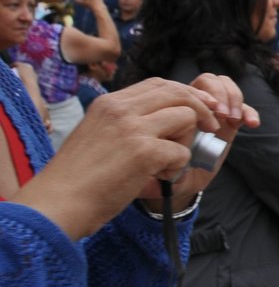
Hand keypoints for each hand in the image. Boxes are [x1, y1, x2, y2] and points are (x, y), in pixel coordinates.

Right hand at [15, 77, 255, 239]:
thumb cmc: (78, 177)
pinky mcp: (144, 151)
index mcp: (109, 103)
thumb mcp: (96, 134)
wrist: (58, 203)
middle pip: (178, 93)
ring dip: (186, 142)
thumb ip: (123, 121)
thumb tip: (163, 115)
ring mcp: (132, 128)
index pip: (158, 84)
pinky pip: (183, 151)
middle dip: (203, 109)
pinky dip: (178, 167)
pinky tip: (159, 177)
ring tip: (166, 163)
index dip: (187, 93)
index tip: (204, 106)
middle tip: (213, 127)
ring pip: (186, 118)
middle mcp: (121, 109)